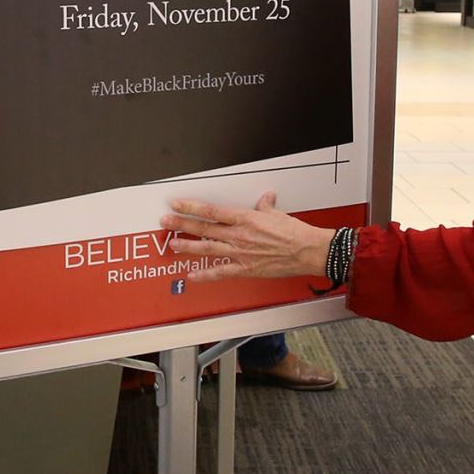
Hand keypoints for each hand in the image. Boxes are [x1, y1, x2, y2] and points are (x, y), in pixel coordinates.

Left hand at [161, 193, 333, 283]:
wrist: (307, 251)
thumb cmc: (294, 233)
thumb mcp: (276, 214)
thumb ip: (265, 206)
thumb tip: (265, 198)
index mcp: (244, 218)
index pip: (211, 211)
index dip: (191, 207)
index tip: (177, 205)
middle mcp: (238, 235)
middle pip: (204, 228)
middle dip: (182, 224)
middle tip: (166, 222)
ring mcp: (240, 253)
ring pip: (207, 248)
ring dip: (188, 246)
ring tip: (173, 244)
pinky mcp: (245, 269)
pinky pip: (220, 272)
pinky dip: (205, 274)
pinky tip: (192, 275)